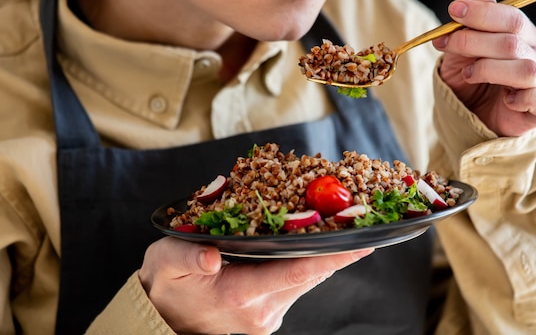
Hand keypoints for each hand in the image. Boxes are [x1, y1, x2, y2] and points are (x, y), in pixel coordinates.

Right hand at [138, 237, 372, 334]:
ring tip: (344, 234)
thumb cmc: (166, 285)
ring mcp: (266, 317)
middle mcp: (260, 310)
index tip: (360, 245)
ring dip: (325, 260)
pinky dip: (308, 268)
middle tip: (362, 227)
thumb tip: (211, 256)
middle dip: (337, 253)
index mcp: (239, 295)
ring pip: (306, 283)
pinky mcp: (267, 317)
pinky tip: (314, 249)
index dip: (330, 257)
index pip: (295, 272)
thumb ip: (187, 257)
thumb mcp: (165, 264)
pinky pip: (296, 288)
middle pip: (309, 277)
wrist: (162, 318)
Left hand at [434, 0, 535, 136]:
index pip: (511, 17)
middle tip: (444, 43)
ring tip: (468, 75)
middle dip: (472, 41)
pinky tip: (506, 99)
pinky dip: (524, 99)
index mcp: (523, 36)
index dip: (482, 13)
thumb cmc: (470, 80)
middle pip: (511, 42)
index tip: (453, 10)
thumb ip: (472, 26)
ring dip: (488, 69)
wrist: (471, 117)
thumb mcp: (461, 52)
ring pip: (524, 70)